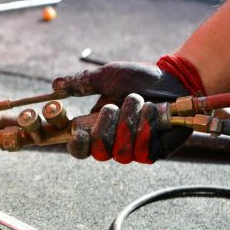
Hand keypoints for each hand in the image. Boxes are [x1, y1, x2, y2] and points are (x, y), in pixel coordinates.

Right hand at [53, 62, 193, 163]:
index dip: (76, 145)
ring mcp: (133, 149)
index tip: (77, 132)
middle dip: (105, 127)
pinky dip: (144, 127)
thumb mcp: (107, 77)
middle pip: (98, 152)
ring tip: (137, 101)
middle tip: (113, 107)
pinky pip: (142, 150)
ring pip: (120, 151)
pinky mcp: (153, 151)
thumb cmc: (139, 78)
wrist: (174, 79)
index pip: (79, 148)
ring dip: (127, 122)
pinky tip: (150, 111)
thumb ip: (82, 83)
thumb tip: (55, 84)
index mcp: (97, 127)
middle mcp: (113, 142)